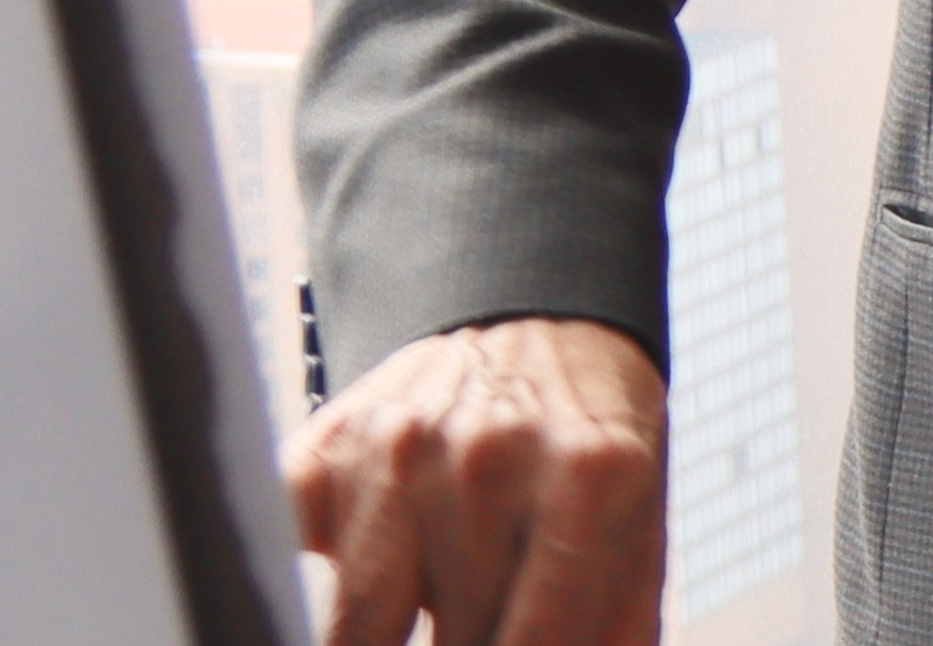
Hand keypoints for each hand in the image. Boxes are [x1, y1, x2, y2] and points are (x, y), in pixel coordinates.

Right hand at [286, 316, 667, 645]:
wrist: (536, 320)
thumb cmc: (589, 446)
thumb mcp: (637, 522)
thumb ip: (613, 626)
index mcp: (588, 479)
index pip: (536, 642)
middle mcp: (487, 459)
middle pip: (453, 644)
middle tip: (476, 628)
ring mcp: (394, 451)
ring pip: (360, 629)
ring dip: (389, 637)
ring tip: (434, 600)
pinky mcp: (321, 454)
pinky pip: (295, 567)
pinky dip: (329, 589)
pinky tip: (382, 556)